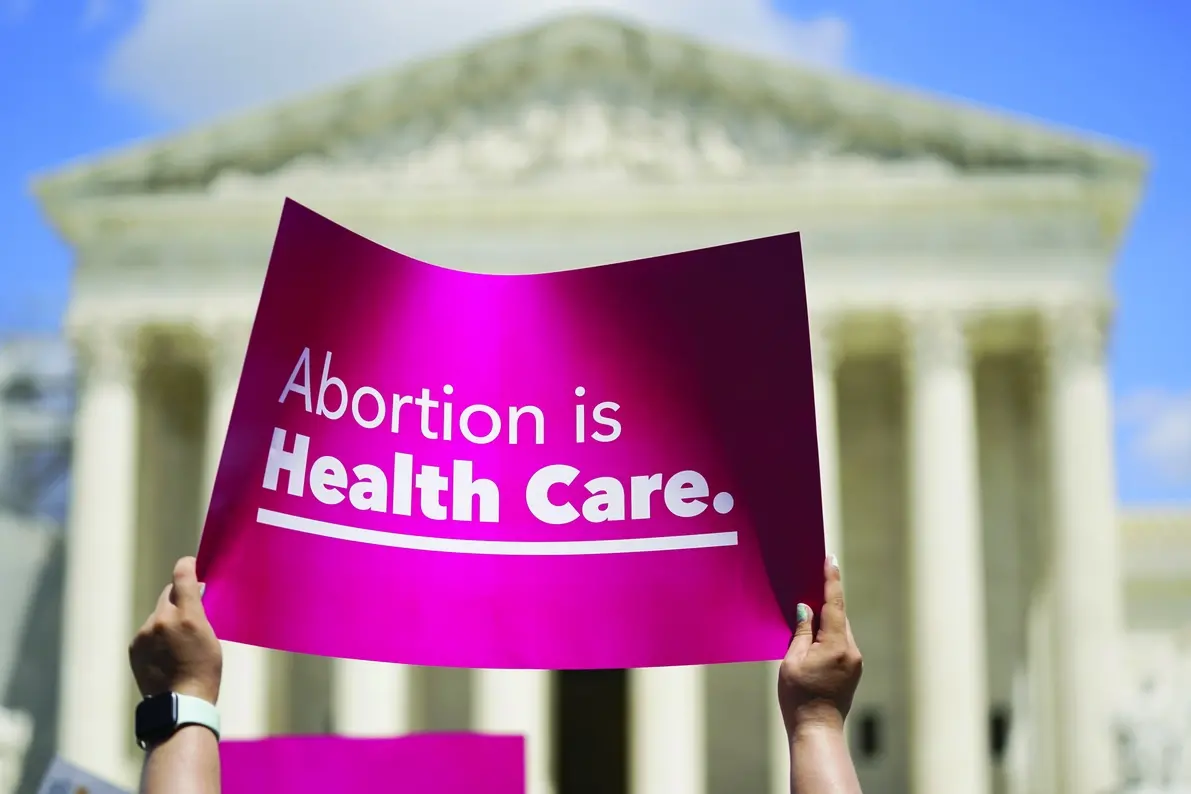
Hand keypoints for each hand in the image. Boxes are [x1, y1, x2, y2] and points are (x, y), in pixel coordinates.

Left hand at [129, 557, 221, 704]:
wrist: (181, 702)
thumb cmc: (205, 671)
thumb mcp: (211, 637)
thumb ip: (199, 614)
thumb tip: (193, 597)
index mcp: (188, 615)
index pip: (182, 575)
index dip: (187, 565)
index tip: (190, 564)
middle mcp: (162, 619)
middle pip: (168, 593)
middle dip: (178, 597)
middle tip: (188, 610)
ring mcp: (145, 633)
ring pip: (157, 615)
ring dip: (166, 621)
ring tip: (177, 644)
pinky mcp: (134, 646)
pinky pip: (147, 632)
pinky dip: (155, 637)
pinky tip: (165, 655)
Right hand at [778, 556, 862, 734]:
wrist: (817, 730)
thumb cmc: (799, 697)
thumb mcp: (792, 661)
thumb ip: (801, 632)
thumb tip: (806, 609)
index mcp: (836, 645)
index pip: (834, 604)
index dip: (831, 580)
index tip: (830, 559)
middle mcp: (851, 651)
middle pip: (838, 615)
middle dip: (826, 600)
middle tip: (811, 581)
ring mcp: (854, 662)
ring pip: (839, 630)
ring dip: (826, 620)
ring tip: (808, 611)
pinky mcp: (852, 671)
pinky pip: (840, 643)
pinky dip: (828, 635)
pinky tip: (814, 638)